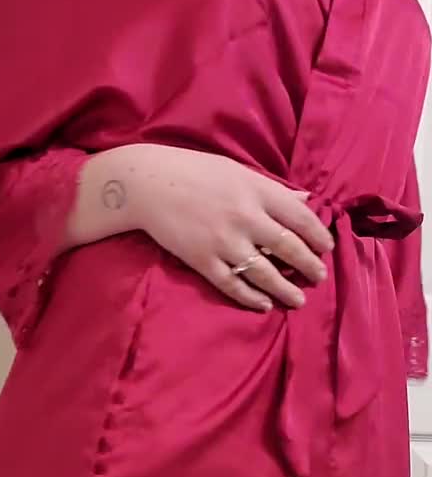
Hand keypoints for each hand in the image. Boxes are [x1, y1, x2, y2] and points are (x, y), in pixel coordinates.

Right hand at [128, 144, 333, 310]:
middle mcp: (245, 218)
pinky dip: (251, 297)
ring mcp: (224, 242)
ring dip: (285, 289)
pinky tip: (264, 304)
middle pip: (288, 248)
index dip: (318, 236)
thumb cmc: (196, 173)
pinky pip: (233, 285)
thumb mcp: (239, 172)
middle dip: (309, 266)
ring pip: (264, 273)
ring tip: (298, 300)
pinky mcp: (203, 260)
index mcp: (257, 191)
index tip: (327, 249)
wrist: (149, 184)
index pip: (300, 217)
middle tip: (319, 277)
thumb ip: (272, 190)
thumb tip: (306, 201)